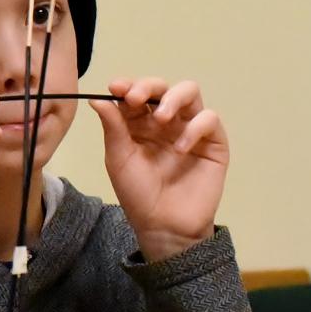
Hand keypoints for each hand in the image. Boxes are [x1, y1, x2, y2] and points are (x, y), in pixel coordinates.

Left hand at [91, 78, 228, 262]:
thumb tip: (97, 99)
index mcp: (139, 122)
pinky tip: (181, 148)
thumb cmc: (138, 193)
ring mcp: (190, 129)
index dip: (127, 85)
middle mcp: (165, 121)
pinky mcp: (213, 143)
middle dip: (148, 86)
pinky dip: (195, 127)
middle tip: (136, 99)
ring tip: (162, 118)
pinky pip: (209, 120)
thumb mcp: (119, 159)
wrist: (164, 226)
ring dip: (174, 97)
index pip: (136, 92)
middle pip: (162, 87)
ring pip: (190, 93)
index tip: (115, 88)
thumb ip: (112, 127)